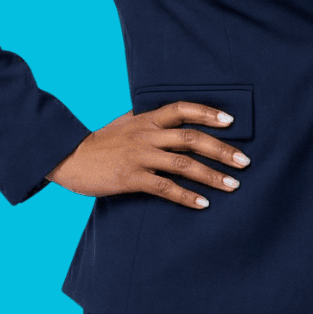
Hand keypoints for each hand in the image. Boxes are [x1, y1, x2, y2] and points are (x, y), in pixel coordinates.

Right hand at [45, 100, 250, 207]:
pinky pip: (165, 188)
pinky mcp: (130, 178)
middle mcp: (146, 135)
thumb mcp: (125, 123)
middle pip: (191, 138)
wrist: (67, 158)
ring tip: (233, 185)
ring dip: (211, 175)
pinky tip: (203, 204)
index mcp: (146, 119)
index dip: (208, 113)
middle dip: (221, 149)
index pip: (182, 109)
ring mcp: (139, 156)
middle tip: (244, 161)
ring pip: (183, 164)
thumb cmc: (100, 143)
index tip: (232, 121)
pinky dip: (186, 196)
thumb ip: (149, 119)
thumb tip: (175, 117)